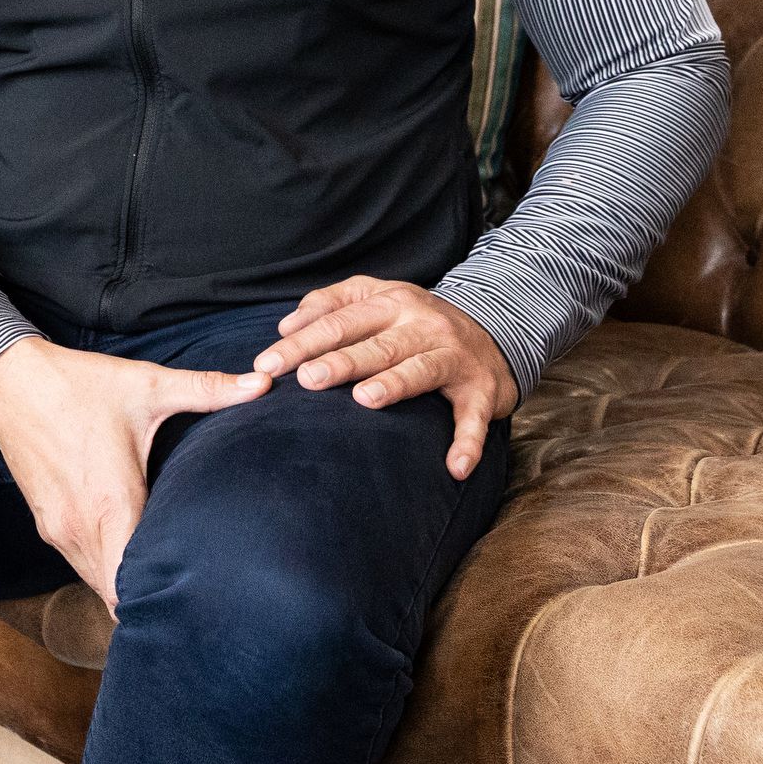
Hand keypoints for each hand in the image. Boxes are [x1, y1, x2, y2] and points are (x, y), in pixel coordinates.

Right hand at [0, 336, 268, 617]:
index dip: (160, 604)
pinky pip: (79, 563)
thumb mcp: (146, 385)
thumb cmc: (79, 385)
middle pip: (116, 598)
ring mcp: (58, 530)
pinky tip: (127, 547)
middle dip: (150, 600)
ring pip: (96, 582)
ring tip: (163, 575)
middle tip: (191, 595)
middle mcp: (81, 528)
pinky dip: (103, 565)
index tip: (194, 603)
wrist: (8, 379)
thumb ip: (206, 389)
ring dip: (124, 583)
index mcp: (111, 505)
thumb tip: (263, 383)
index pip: (130, 589)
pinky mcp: (45, 523)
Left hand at [252, 277, 517, 480]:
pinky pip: (473, 418)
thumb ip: (330, 303)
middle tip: (307, 379)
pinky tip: (454, 467)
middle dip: (340, 361)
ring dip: (394, 385)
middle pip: (375, 345)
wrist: (495, 329)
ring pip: (420, 369)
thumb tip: (285, 325)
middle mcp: (422, 325)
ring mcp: (454, 356)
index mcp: (390, 302)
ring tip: (366, 400)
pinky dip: (467, 442)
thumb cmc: (415, 320)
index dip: (301, 342)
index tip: (267, 365)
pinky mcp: (482, 389)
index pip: (337, 322)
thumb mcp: (376, 296)